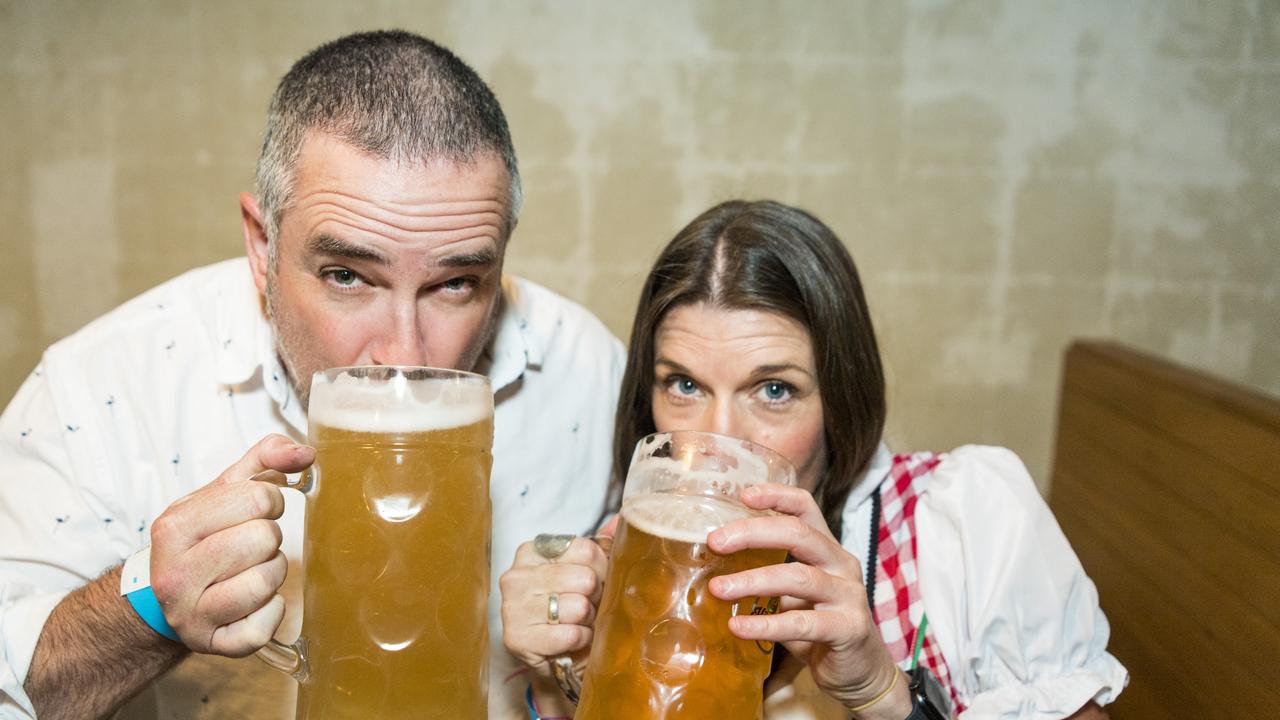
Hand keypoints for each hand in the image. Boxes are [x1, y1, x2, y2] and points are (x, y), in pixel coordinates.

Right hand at [148, 434, 313, 656]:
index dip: (269, 502)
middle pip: (264, 538)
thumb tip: (304, 452)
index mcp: (174, 527)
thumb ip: (264, 460)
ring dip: (272, 572)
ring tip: (250, 570)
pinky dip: (272, 611)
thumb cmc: (203, 539)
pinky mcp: (212, 644)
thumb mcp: (223, 492)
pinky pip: (266, 624)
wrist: (165, 598)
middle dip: (269, 538)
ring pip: (267, 581)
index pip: (256, 498)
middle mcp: (174, 573)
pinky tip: (254, 602)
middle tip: (251, 546)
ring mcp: (189, 614)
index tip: (255, 512)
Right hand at [499, 518, 615, 676]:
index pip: (587, 550)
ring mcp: (512, 607)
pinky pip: (570, 634)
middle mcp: (516, 575)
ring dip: (587, 620)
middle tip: (587, 607)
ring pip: (579, 606)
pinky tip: (571, 639)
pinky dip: (579, 640)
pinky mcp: (516, 638)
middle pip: (585, 578)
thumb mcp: (583, 571)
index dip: (603, 569)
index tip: (597, 581)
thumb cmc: (569, 608)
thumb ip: (601, 544)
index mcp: (532, 551)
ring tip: (577, 623)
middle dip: (595, 597)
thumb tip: (620, 519)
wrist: (553, 656)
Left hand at [706, 484, 908, 714]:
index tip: (743, 495)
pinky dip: (767, 624)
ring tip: (718, 588)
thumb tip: (715, 566)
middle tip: (715, 542)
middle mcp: (842, 564)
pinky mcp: (849, 628)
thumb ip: (772, 574)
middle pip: (799, 534)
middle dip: (753, 533)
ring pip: (799, 577)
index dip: (777, 495)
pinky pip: (803, 623)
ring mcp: (849, 595)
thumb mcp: (796, 593)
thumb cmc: (820, 626)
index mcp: (827, 549)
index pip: (806, 507)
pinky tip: (738, 627)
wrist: (861, 671)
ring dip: (753, 581)